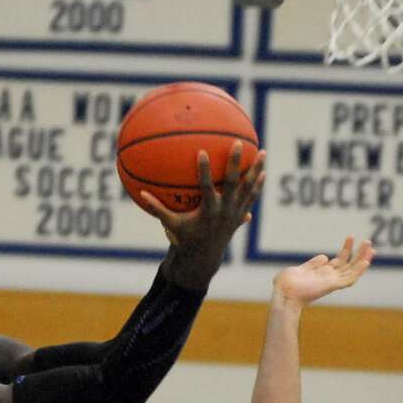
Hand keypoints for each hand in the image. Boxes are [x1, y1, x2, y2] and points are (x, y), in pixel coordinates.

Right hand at [142, 142, 265, 288]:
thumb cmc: (185, 238)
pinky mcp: (240, 215)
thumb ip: (157, 208)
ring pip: (248, 188)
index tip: (202, 152)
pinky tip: (262, 171)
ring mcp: (235, 213)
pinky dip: (257, 185)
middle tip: (239, 144)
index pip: (207, 188)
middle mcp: (225, 211)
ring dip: (256, 170)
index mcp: (208, 212)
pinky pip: (251, 196)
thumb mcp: (170, 224)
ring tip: (263, 152)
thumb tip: (140, 193)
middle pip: (233, 183)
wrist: (204, 258)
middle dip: (236, 163)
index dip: (205, 170)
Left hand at [273, 237, 374, 306]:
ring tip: (371, 247)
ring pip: (352, 271)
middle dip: (359, 254)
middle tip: (369, 242)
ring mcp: (331, 282)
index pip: (340, 261)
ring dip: (362, 259)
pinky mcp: (331, 286)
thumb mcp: (301, 269)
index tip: (351, 237)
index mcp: (322, 274)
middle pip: (349, 265)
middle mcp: (329, 278)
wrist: (283, 293)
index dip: (347, 249)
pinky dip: (358, 272)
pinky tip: (366, 262)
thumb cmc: (287, 284)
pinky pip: (348, 279)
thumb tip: (325, 257)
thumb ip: (313, 264)